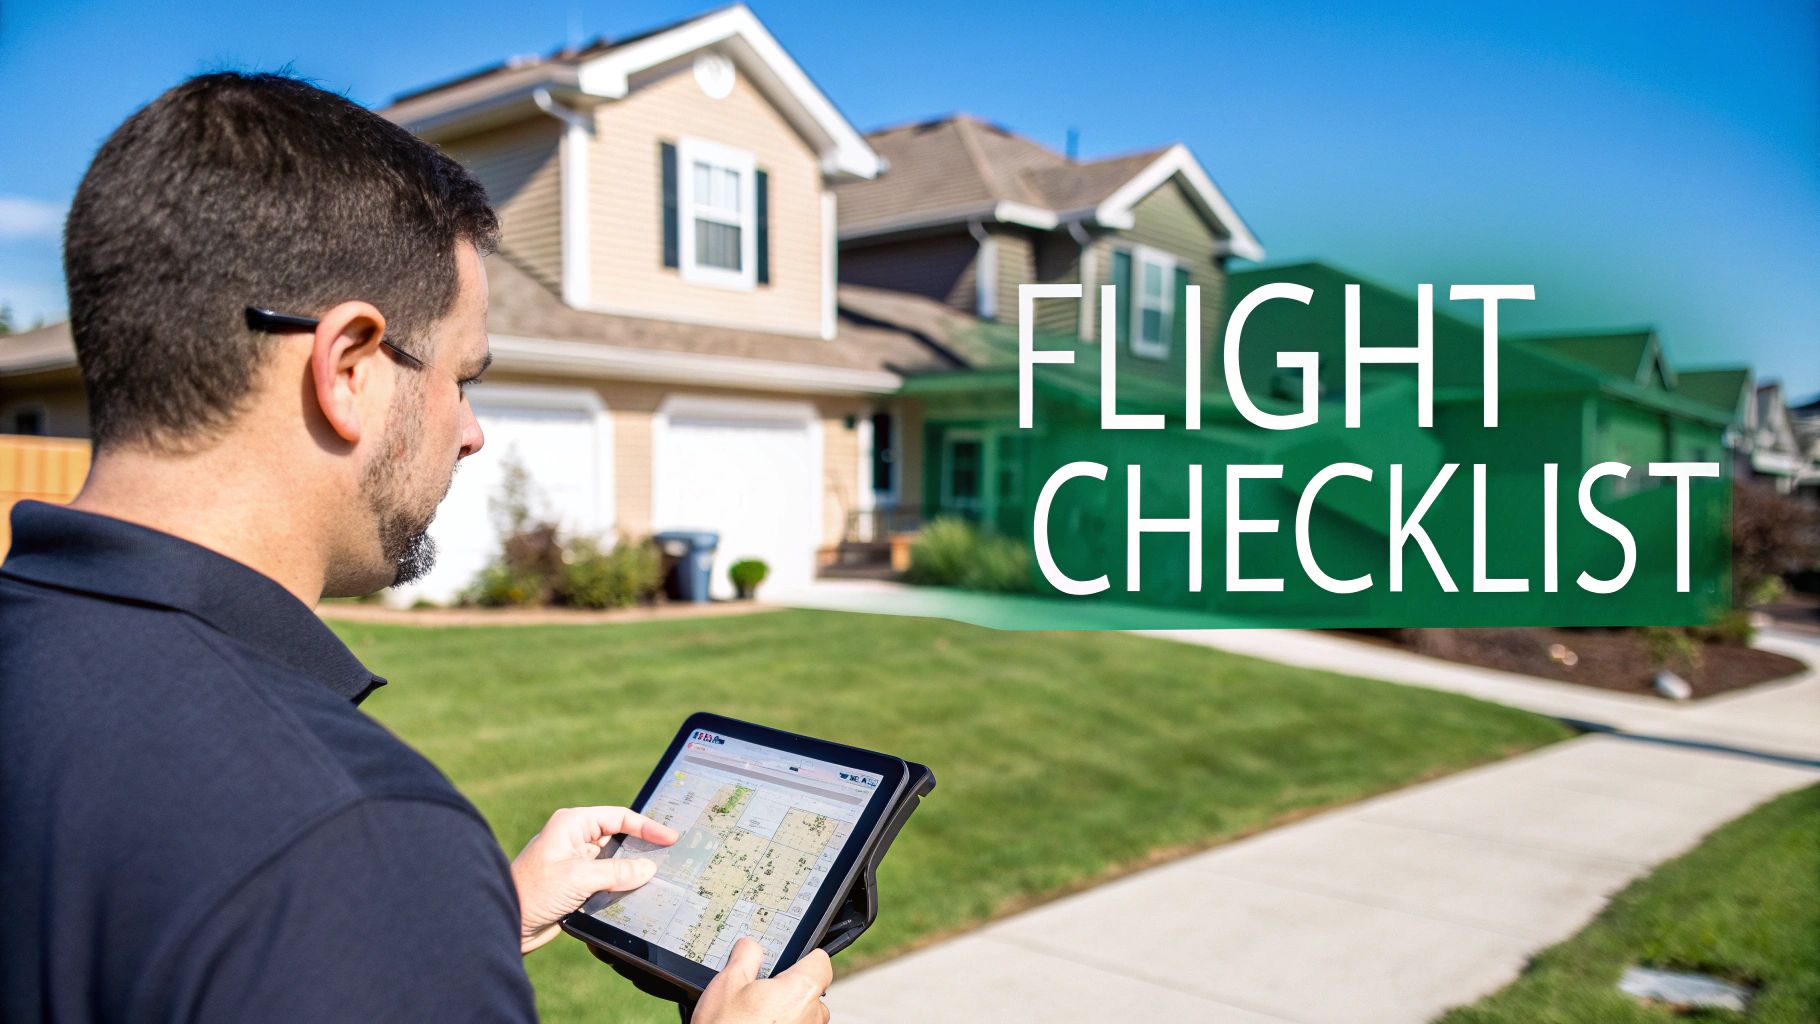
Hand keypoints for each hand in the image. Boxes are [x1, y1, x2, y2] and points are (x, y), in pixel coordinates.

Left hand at [511, 806, 677, 953]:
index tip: (670, 837)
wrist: (507, 924)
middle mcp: (574, 838)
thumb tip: (648, 869)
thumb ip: (617, 872)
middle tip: (669, 856)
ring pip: (614, 860)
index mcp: (572, 824)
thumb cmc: (533, 892)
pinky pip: (606, 878)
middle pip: (619, 837)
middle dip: (642, 847)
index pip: (619, 817)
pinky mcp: (575, 883)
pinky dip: (621, 883)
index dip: (647, 826)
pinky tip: (636, 891)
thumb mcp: (580, 878)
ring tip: (658, 875)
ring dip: (631, 868)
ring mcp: (575, 861)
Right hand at [694, 938, 832, 1023]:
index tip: (787, 961)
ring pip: (803, 1016)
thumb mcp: (727, 984)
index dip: (803, 957)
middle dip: (788, 990)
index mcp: (802, 990)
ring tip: (753, 1018)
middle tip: (758, 994)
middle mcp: (813, 1015)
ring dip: (785, 1014)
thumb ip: (746, 956)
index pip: (820, 961)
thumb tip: (751, 946)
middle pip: (812, 991)